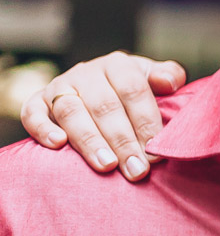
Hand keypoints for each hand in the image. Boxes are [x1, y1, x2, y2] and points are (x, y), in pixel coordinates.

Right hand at [21, 52, 185, 180]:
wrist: (94, 87)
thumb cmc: (130, 91)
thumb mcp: (152, 78)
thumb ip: (166, 76)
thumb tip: (170, 82)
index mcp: (117, 65)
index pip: (133, 90)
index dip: (146, 122)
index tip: (156, 152)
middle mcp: (86, 73)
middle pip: (104, 106)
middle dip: (123, 141)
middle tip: (137, 170)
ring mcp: (59, 87)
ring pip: (71, 112)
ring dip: (89, 141)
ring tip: (106, 165)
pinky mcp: (36, 102)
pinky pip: (32, 113)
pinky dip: (42, 128)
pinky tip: (57, 145)